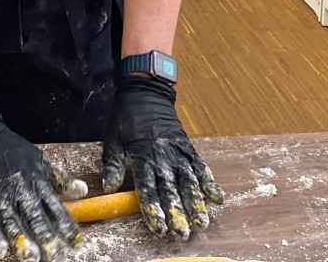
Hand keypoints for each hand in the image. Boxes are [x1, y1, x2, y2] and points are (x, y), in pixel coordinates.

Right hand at [0, 103, 87, 260]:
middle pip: (35, 217)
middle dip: (46, 239)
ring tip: (30, 258)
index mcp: (37, 181)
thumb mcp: (38, 161)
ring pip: (11, 220)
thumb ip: (59, 179)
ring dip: (21, 240)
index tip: (77, 245)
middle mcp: (20, 189)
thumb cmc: (10, 150)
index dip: (66, 227)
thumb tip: (83, 191)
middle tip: (56, 257)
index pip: (55, 207)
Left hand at [100, 74, 224, 238]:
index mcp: (142, 157)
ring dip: (196, 204)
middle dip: (177, 213)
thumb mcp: (112, 140)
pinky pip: (201, 167)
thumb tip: (109, 188)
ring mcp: (178, 153)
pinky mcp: (188, 148)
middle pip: (171, 190)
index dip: (152, 208)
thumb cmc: (126, 120)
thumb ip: (112, 164)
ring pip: (189, 182)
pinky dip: (210, 182)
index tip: (158, 226)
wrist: (146, 95)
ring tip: (202, 223)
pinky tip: (218, 198)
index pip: (147, 188)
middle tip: (182, 233)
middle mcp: (163, 158)